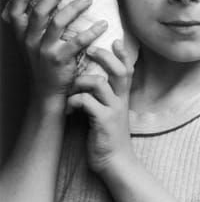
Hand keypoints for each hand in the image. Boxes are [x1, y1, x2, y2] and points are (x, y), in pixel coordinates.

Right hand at [3, 0, 107, 111]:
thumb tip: (36, 2)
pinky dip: (92, 31)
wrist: (47, 94)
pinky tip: (103, 25)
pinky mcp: (60, 60)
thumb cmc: (43, 66)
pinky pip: (78, 41)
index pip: (14, 14)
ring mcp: (44, 51)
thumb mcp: (30, 47)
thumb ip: (30, 28)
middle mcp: (30, 42)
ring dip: (75, 7)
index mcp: (22, 37)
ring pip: (58, 22)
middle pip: (39, 12)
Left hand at [67, 40, 133, 173]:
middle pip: (119, 70)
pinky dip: (74, 100)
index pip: (127, 69)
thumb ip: (106, 95)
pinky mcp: (103, 121)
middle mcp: (121, 100)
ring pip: (100, 83)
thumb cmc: (108, 135)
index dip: (123, 54)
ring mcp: (113, 110)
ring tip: (72, 86)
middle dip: (105, 56)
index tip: (115, 39)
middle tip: (91, 49)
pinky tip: (70, 108)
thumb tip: (91, 79)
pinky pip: (87, 101)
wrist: (116, 163)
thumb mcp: (112, 111)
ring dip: (82, 81)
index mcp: (122, 96)